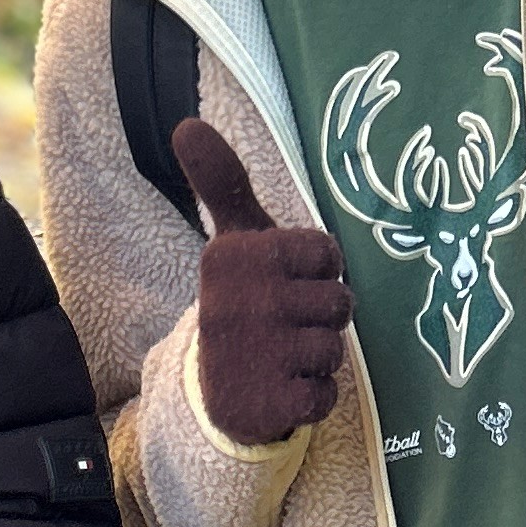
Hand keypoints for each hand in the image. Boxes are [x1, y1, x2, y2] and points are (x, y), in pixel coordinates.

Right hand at [172, 119, 351, 444]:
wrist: (213, 394)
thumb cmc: (244, 304)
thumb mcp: (235, 242)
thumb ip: (223, 184)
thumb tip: (186, 124)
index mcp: (237, 257)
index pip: (328, 254)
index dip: (319, 273)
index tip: (286, 284)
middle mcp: (242, 301)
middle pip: (339, 302)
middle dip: (323, 319)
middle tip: (285, 327)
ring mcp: (255, 354)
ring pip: (335, 349)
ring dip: (318, 358)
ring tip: (283, 357)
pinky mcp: (270, 402)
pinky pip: (326, 395)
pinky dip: (314, 398)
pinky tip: (283, 390)